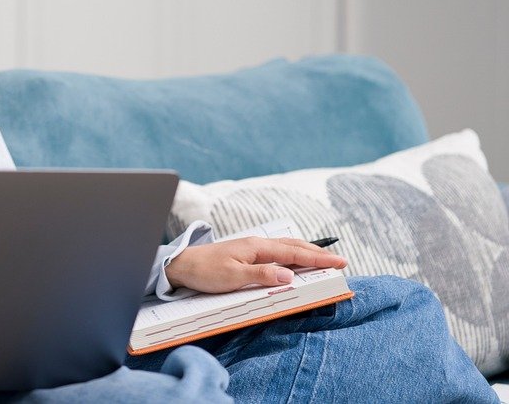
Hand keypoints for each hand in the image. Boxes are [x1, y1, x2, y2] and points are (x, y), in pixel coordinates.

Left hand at [164, 237, 347, 292]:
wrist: (181, 265)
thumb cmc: (204, 271)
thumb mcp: (233, 277)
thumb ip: (261, 275)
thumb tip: (288, 276)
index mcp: (257, 247)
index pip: (295, 253)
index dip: (319, 258)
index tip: (340, 262)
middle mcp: (257, 245)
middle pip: (294, 246)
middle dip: (318, 253)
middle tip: (339, 261)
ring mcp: (251, 249)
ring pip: (286, 248)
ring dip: (306, 253)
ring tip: (323, 260)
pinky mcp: (246, 255)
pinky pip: (276, 254)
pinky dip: (291, 256)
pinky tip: (294, 262)